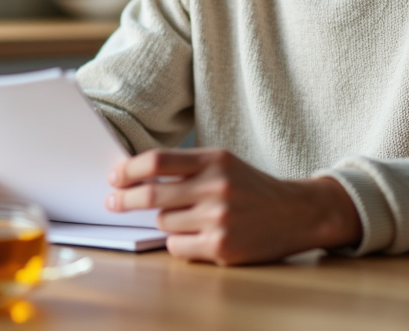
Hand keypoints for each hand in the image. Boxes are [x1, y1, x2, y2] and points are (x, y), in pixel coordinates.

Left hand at [105, 148, 361, 264]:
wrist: (296, 213)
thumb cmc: (251, 187)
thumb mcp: (223, 163)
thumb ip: (186, 167)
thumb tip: (136, 176)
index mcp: (215, 160)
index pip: (157, 161)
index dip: (128, 170)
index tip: (114, 177)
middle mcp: (216, 187)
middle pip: (151, 194)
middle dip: (124, 199)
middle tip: (112, 201)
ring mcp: (219, 219)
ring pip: (164, 222)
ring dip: (165, 221)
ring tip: (185, 217)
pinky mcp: (221, 247)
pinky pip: (176, 246)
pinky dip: (178, 242)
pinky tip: (194, 235)